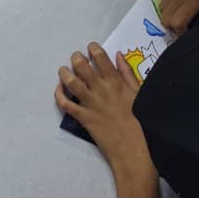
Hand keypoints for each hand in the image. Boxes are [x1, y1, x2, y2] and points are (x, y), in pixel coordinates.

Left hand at [55, 42, 151, 173]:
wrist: (132, 150)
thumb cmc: (139, 121)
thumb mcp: (138, 93)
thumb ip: (128, 73)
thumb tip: (118, 55)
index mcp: (116, 83)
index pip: (101, 58)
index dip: (93, 49)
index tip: (90, 47)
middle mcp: (101, 90)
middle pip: (82, 67)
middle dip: (76, 58)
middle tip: (76, 57)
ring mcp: (90, 104)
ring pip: (71, 82)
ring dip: (65, 73)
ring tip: (63, 70)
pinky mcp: (83, 118)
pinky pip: (65, 104)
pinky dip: (59, 95)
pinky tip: (59, 89)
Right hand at [160, 0, 198, 35]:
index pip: (177, 22)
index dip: (182, 33)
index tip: (189, 36)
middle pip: (166, 18)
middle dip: (174, 28)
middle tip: (186, 29)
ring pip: (162, 10)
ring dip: (170, 18)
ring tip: (184, 20)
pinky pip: (165, 1)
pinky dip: (169, 9)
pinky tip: (181, 10)